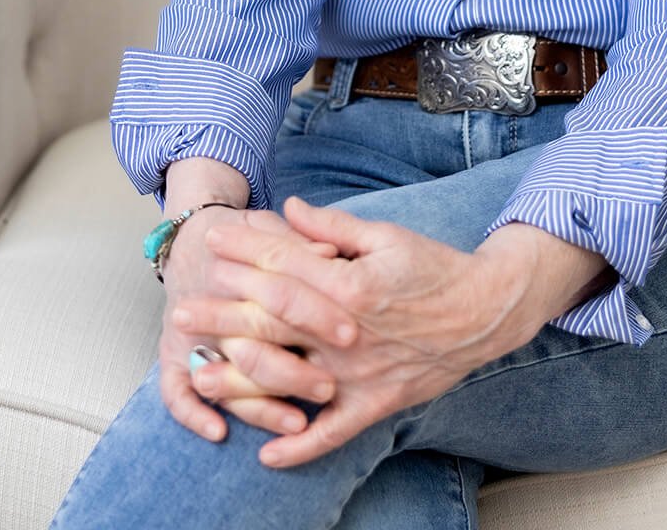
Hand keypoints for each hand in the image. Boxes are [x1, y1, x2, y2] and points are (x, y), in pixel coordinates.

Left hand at [172, 196, 538, 467]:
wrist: (485, 310)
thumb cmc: (434, 267)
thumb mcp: (385, 235)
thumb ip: (332, 227)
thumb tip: (287, 209)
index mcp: (351, 287)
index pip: (284, 268)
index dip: (244, 254)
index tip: (211, 244)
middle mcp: (349, 335)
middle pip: (273, 325)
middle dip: (223, 316)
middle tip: (181, 310)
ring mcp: (360, 375)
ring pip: (289, 381)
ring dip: (240, 380)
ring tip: (198, 376)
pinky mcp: (376, 404)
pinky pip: (332, 433)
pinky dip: (299, 448)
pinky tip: (266, 456)